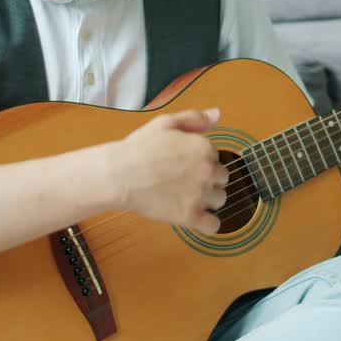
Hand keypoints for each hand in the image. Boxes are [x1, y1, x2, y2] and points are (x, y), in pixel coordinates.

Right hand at [112, 108, 227, 234]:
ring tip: (186, 196)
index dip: (201, 161)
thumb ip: (194, 118)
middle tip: (184, 180)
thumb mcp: (165, 123)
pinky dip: (207, 223)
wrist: (118, 175)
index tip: (184, 164)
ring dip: (208, 200)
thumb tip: (217, 114)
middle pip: (222, 179)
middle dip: (207, 179)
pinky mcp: (190, 216)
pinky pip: (213, 226)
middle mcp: (208, 171)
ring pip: (220, 200)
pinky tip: (195, 217)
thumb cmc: (138, 148)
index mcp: (204, 148)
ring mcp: (200, 195)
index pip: (216, 157)